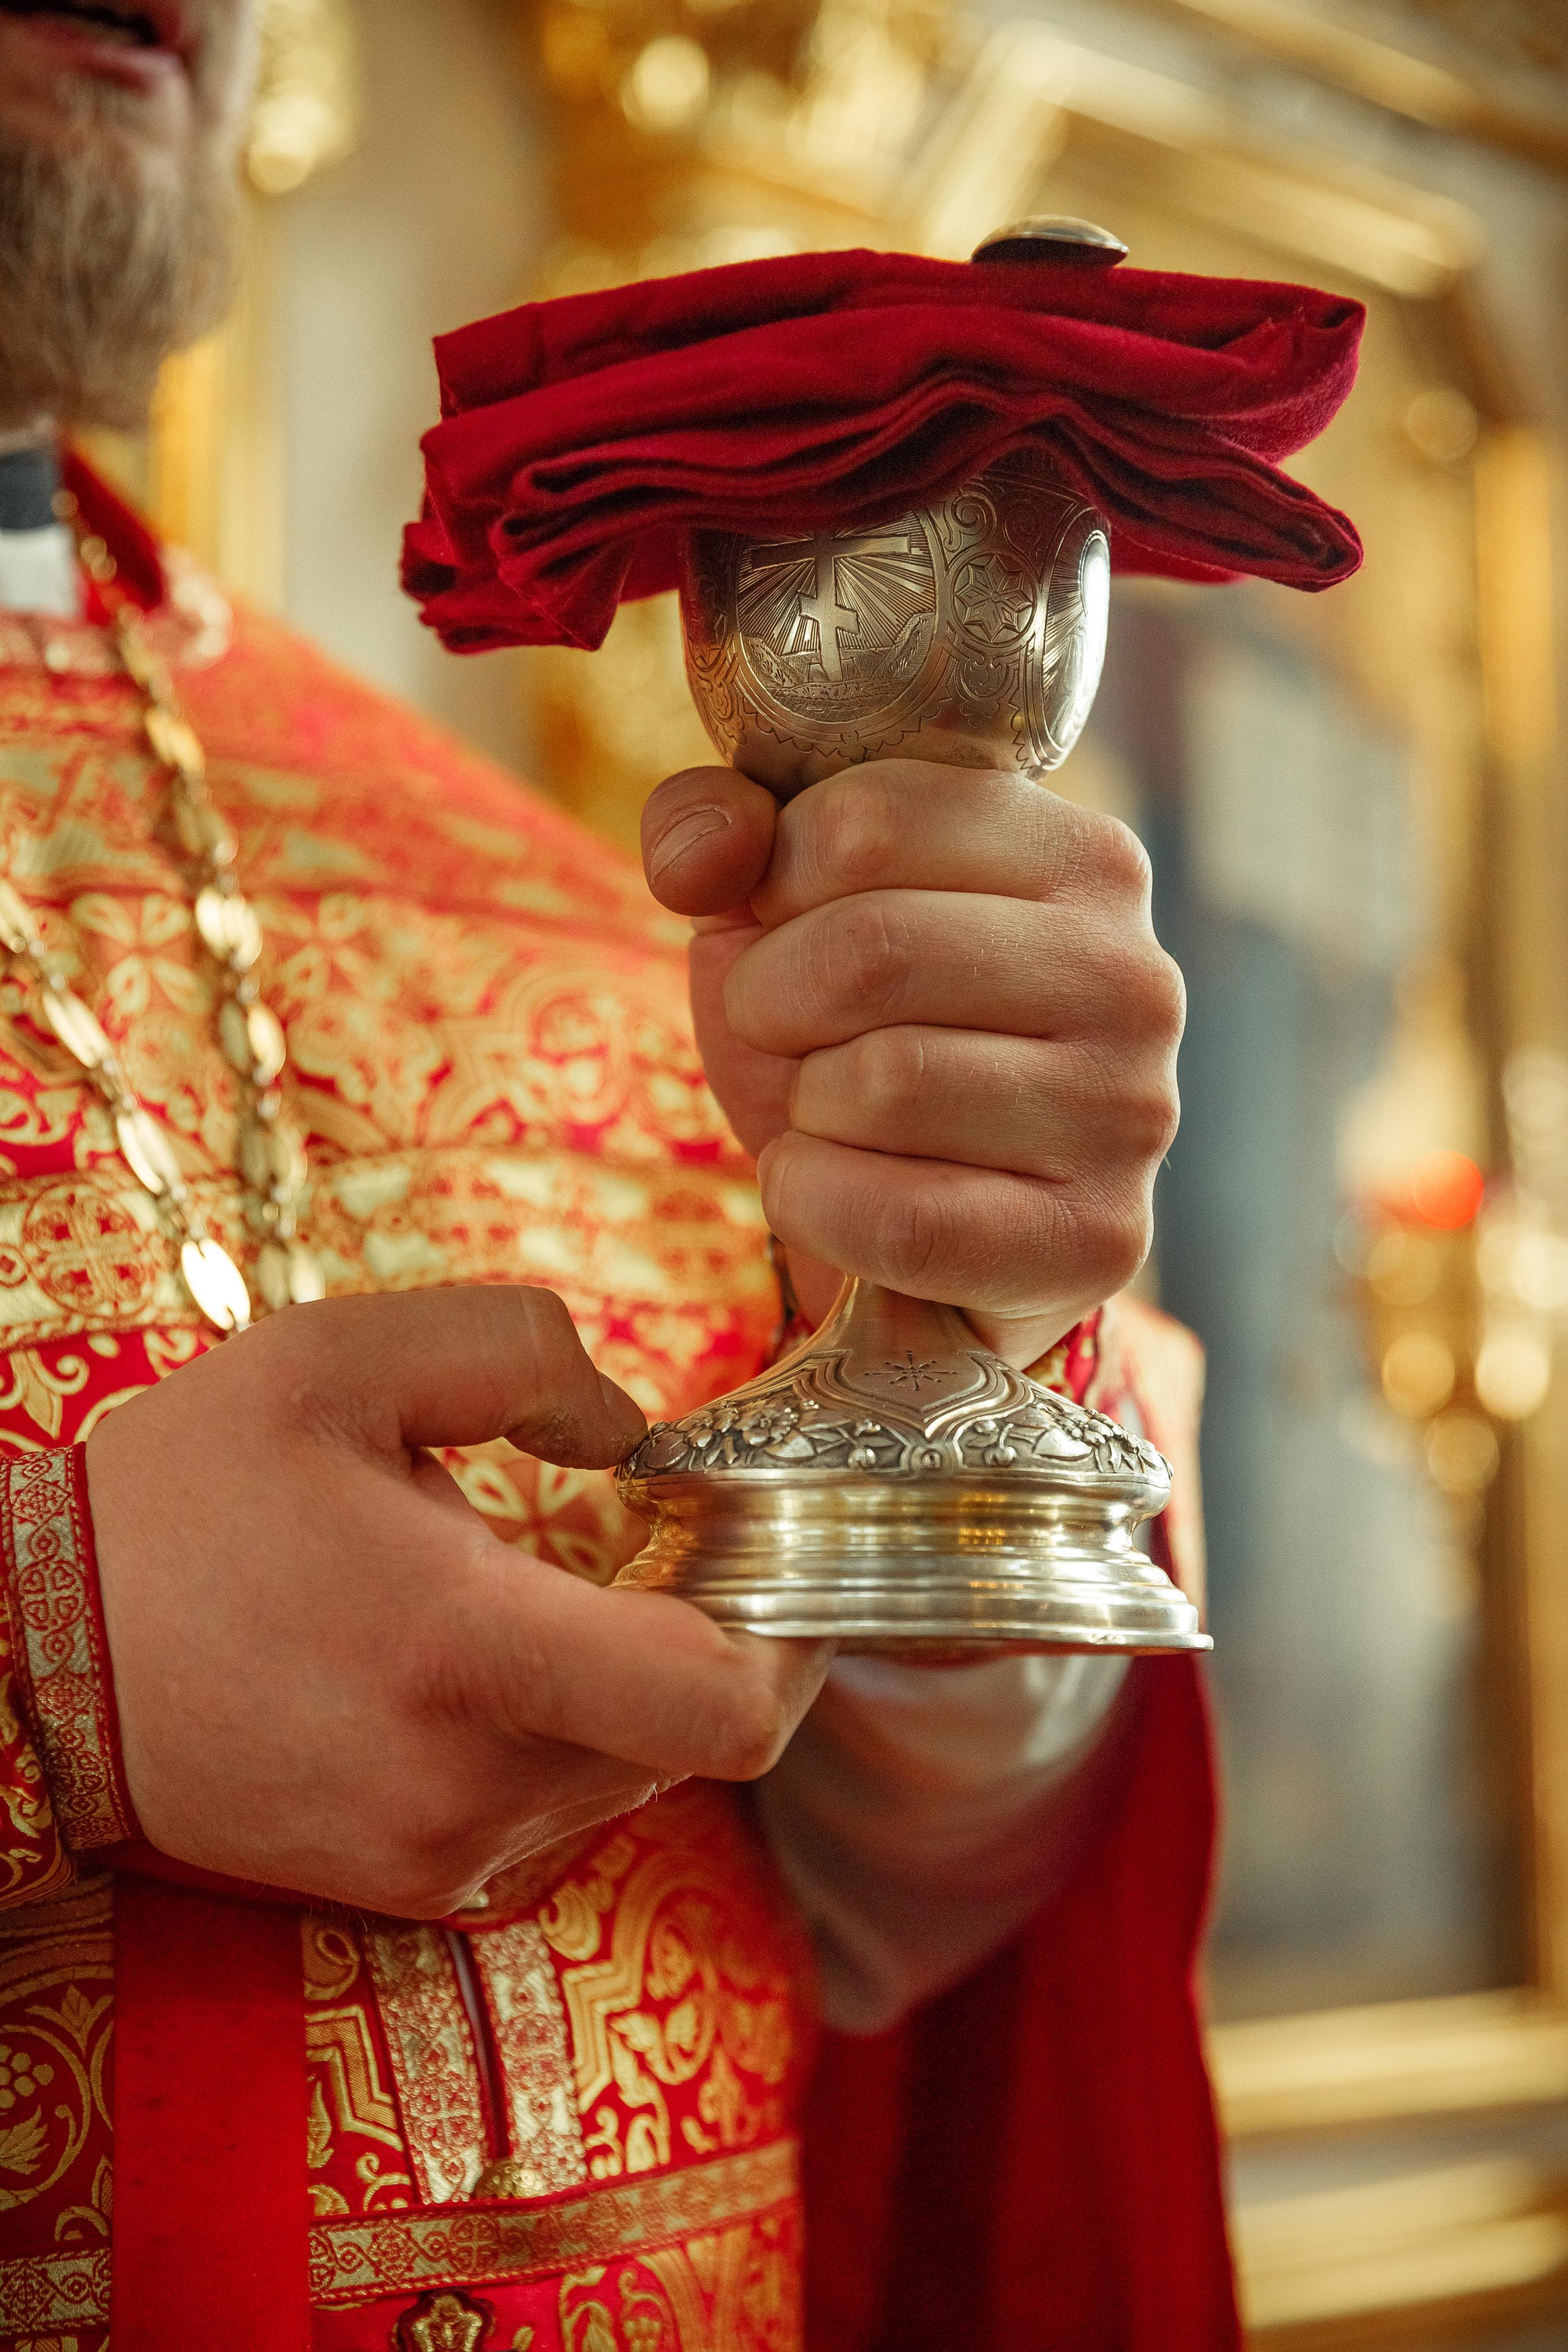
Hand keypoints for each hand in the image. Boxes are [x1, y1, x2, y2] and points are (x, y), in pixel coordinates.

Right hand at [85, 1288, 832, 1914]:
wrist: (27, 1657)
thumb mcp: (336, 1357)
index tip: (763, 1555)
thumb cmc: (183, 1497)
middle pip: (690, 1735)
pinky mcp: (407, 1891)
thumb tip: (630, 1432)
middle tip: (654, 1545)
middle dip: (699, 1636)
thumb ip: (519, 1350)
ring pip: (628, 1778)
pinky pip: (552, 1816)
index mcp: (468, 1650)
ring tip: (534, 1596)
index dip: (791, 1636)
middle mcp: (472, 1783)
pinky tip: (473, 1669)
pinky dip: (555, 1742)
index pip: (724, 1709)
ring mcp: (440, 1856)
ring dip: (622, 1688)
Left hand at [643, 761, 1183, 1364]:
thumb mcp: (775, 912)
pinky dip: (817, 1205)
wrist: (916, 1236)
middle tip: (782, 1035)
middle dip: (771, 1002)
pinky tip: (833, 1194)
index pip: (866, 822)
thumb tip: (695, 863)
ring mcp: (1129, 1112)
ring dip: (804, 1110)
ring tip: (832, 1115)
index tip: (785, 930)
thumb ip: (717, 830)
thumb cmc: (852, 1042)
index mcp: (1079, 856)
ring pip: (885, 1086)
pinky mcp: (1099, 1241)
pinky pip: (903, 1221)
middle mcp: (1132, 975)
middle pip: (871, 950)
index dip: (775, 886)